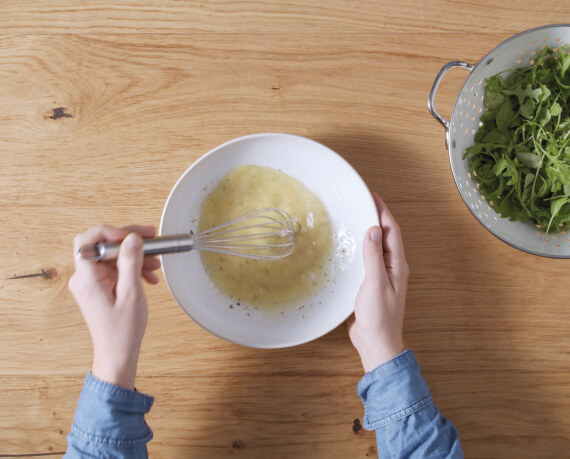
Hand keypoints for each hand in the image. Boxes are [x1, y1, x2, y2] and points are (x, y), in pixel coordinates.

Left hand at [68, 225, 160, 389]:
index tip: (130, 235)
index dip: (108, 232)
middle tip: (151, 240)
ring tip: (155, 263)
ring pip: (113, 257)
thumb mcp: (131, 293)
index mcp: (87, 279)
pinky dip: (132, 268)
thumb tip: (132, 238)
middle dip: (129, 243)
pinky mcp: (100, 288)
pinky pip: (116, 269)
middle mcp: (85, 278)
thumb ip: (130, 262)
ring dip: (135, 256)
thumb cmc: (122, 331)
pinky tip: (148, 276)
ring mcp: (92, 283)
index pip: (87, 241)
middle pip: (104, 247)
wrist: (118, 353)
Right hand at [347, 192, 408, 372]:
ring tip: (356, 218)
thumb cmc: (379, 317)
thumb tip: (373, 229)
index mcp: (397, 265)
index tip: (372, 196)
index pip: (391, 231)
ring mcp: (382, 276)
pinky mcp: (371, 284)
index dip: (383, 212)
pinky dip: (361, 248)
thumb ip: (373, 256)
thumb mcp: (375, 283)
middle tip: (362, 202)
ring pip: (377, 247)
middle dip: (376, 217)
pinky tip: (351, 247)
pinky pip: (368, 259)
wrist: (377, 343)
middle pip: (385, 236)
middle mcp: (392, 268)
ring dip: (369, 231)